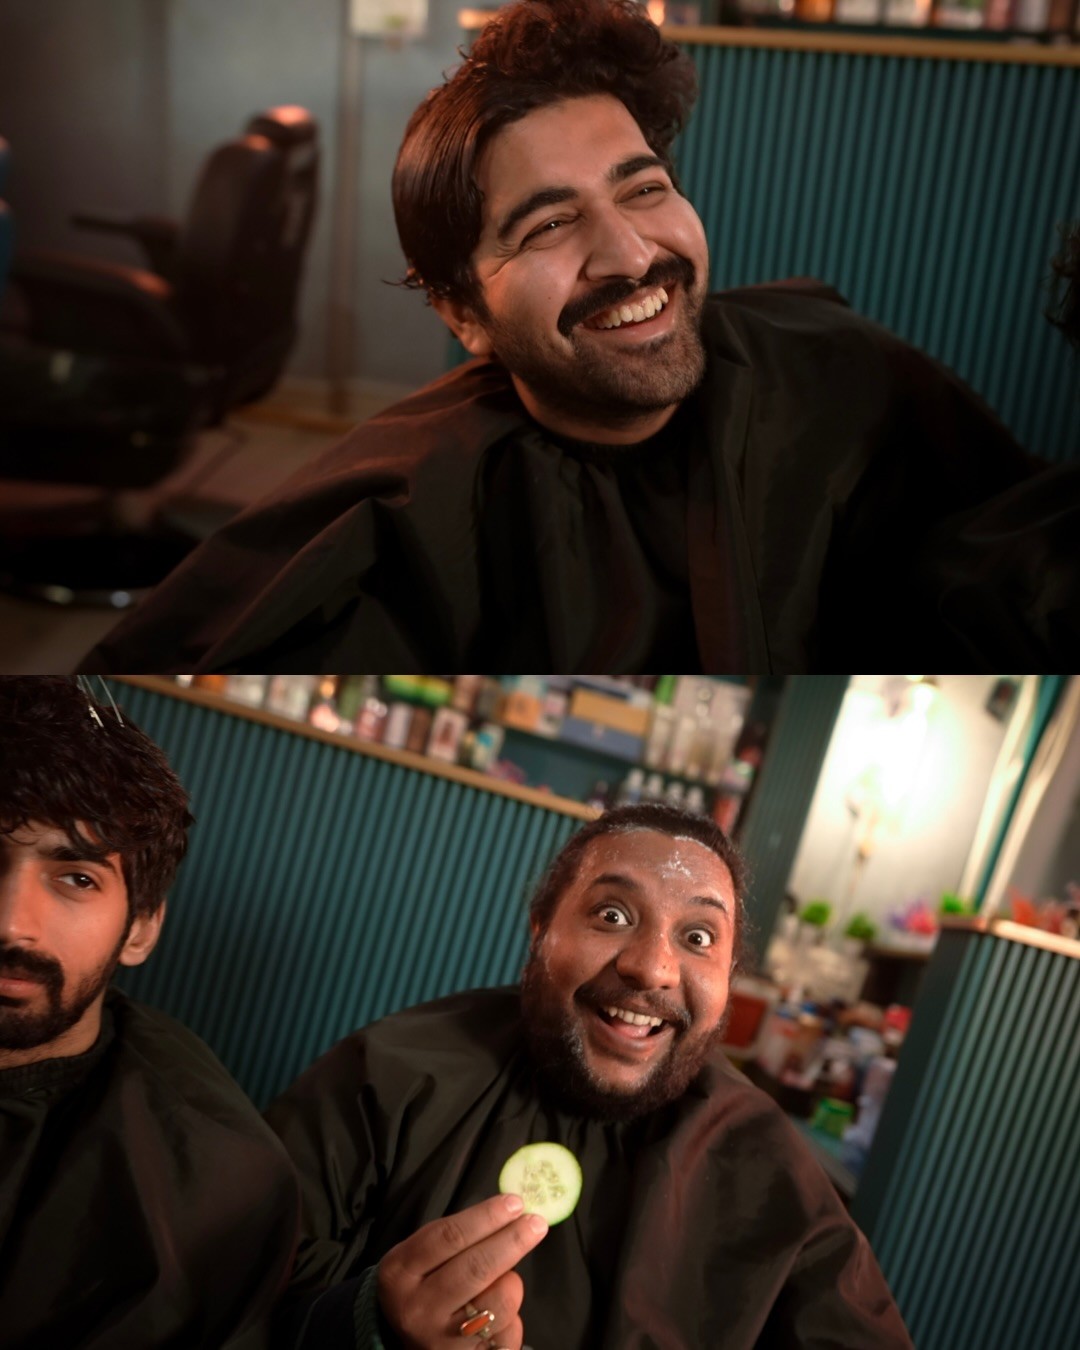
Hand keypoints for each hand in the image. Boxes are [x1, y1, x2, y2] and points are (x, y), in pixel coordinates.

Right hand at [376, 1193, 547, 1349]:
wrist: (410, 1341)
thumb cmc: (424, 1285)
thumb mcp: (422, 1256)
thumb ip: (459, 1236)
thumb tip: (511, 1211)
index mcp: (400, 1272)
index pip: (449, 1237)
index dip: (486, 1217)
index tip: (515, 1203)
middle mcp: (417, 1309)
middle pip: (476, 1267)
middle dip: (512, 1241)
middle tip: (535, 1222)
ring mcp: (442, 1339)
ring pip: (498, 1301)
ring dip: (511, 1281)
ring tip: (506, 1275)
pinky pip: (507, 1332)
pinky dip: (512, 1316)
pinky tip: (501, 1311)